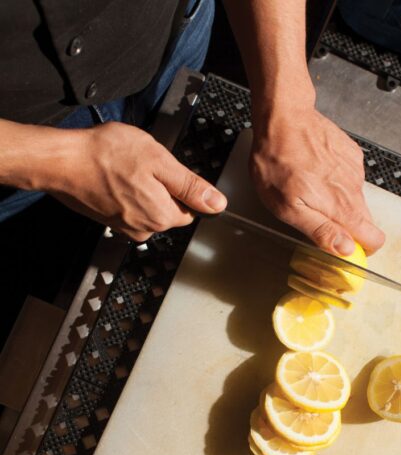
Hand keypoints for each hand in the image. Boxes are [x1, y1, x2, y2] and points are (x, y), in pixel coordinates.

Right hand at [50, 123, 226, 241]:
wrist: (59, 160)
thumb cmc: (105, 156)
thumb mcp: (160, 161)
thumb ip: (191, 186)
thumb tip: (218, 204)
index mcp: (162, 216)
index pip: (191, 209)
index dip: (181, 186)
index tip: (166, 170)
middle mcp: (144, 229)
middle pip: (169, 209)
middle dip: (161, 187)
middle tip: (141, 165)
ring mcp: (123, 226)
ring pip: (148, 207)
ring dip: (141, 188)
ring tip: (123, 169)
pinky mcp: (107, 220)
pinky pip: (128, 207)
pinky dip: (124, 192)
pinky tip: (112, 176)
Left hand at [249, 106, 383, 255]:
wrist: (283, 118)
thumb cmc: (277, 160)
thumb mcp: (288, 208)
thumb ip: (321, 231)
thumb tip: (346, 249)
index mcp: (342, 207)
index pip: (374, 239)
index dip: (362, 249)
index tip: (345, 248)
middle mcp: (354, 190)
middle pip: (365, 221)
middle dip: (347, 225)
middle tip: (318, 215)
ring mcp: (355, 171)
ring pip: (355, 198)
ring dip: (338, 200)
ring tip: (311, 187)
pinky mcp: (351, 155)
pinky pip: (350, 177)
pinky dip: (336, 179)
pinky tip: (316, 170)